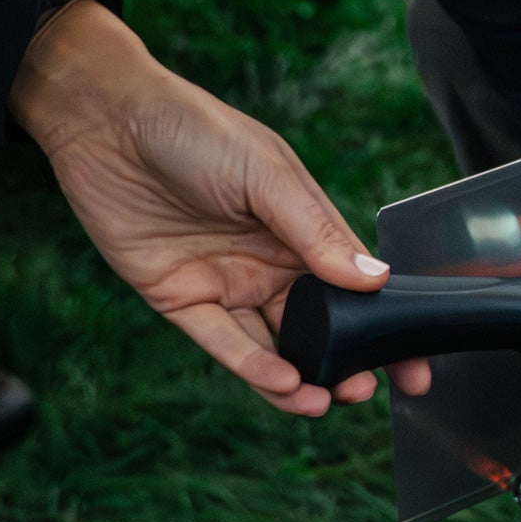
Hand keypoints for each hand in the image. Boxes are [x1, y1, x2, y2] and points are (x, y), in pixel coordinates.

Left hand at [9, 0, 431, 414]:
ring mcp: (225, 282)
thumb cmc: (193, 129)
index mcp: (300, 226)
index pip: (354, 284)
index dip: (384, 325)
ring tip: (326, 400)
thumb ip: (316, 231)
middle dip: (347, 361)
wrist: (105, 120)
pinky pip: (224, 342)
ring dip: (301, 376)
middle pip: (319, 324)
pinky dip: (254, 366)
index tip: (415, 363)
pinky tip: (282, 383)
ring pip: (274, 344)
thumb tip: (375, 279)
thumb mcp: (266, 174)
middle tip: (366, 391)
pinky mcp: (180, 298)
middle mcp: (268, 260)